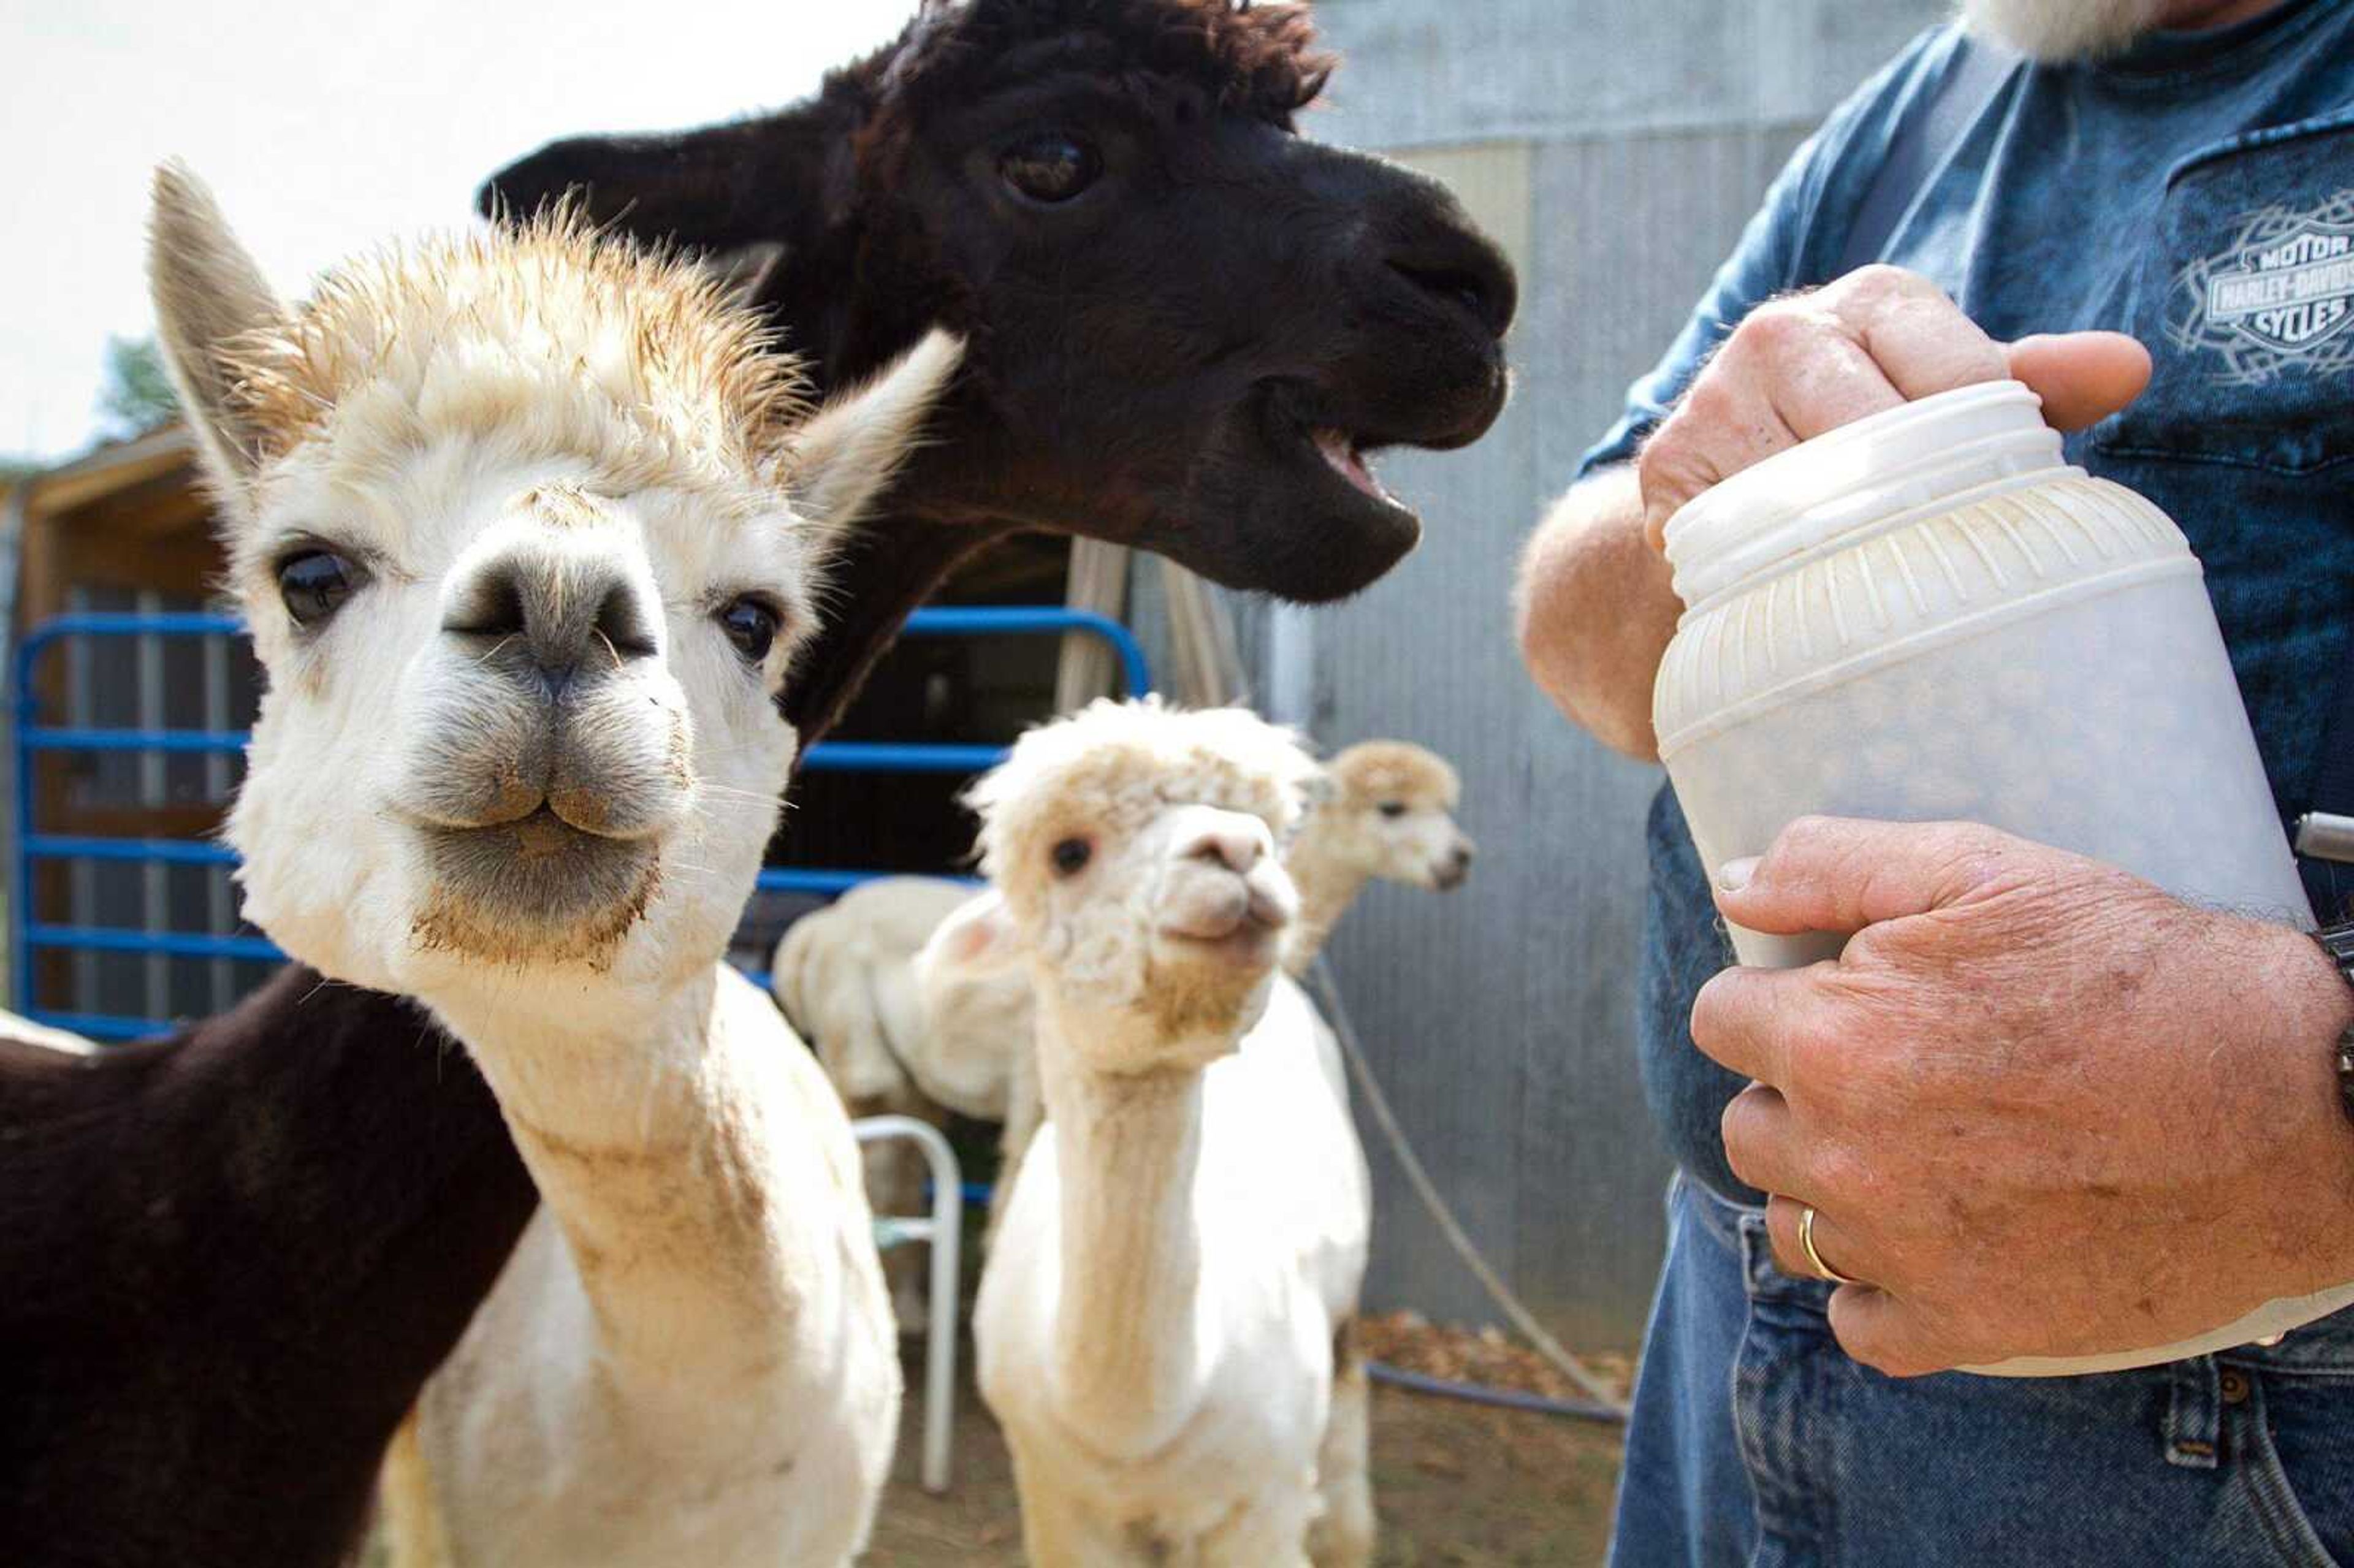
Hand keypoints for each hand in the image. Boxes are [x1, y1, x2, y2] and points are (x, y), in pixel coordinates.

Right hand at [1638, 266, 2152, 546]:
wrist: (1715, 489)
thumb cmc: (1858, 441)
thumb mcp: (1945, 404)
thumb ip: (2031, 386)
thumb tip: (2132, 364)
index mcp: (1875, 297)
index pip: (1966, 381)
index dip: (1990, 459)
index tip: (1985, 504)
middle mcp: (1786, 329)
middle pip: (1890, 442)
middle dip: (1918, 510)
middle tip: (1932, 561)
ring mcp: (1718, 395)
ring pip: (1819, 496)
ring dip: (1849, 549)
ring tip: (1868, 578)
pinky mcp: (1670, 464)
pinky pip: (1746, 535)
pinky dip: (1775, 570)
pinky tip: (1791, 576)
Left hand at [1694, 816, 2353, 1375]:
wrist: (2299, 1103)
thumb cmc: (2141, 972)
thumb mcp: (1987, 869)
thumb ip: (1835, 865)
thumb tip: (1734, 888)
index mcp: (1833, 1041)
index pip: (1721, 1021)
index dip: (1778, 1001)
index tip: (1839, 999)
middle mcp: (1846, 1158)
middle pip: (1749, 1128)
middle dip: (1800, 1094)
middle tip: (1897, 1071)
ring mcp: (1902, 1252)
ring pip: (1794, 1226)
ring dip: (1833, 1189)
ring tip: (1925, 1149)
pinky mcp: (1966, 1325)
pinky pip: (1860, 1321)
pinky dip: (1883, 1286)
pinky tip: (1939, 1235)